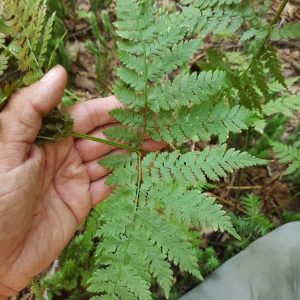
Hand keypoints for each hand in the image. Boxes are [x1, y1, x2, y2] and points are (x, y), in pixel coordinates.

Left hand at [0, 66, 164, 297]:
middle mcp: (64, 154)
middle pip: (105, 136)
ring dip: (135, 151)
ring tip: (161, 142)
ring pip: (111, 158)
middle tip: (159, 123)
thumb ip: (32, 109)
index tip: (140, 104)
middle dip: (131, 129)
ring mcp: (75, 178)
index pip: (87, 116)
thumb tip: (59, 73)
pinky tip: (145, 168)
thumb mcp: (8, 148)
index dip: (113, 109)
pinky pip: (109, 184)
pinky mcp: (82, 201)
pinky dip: (127, 176)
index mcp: (48, 138)